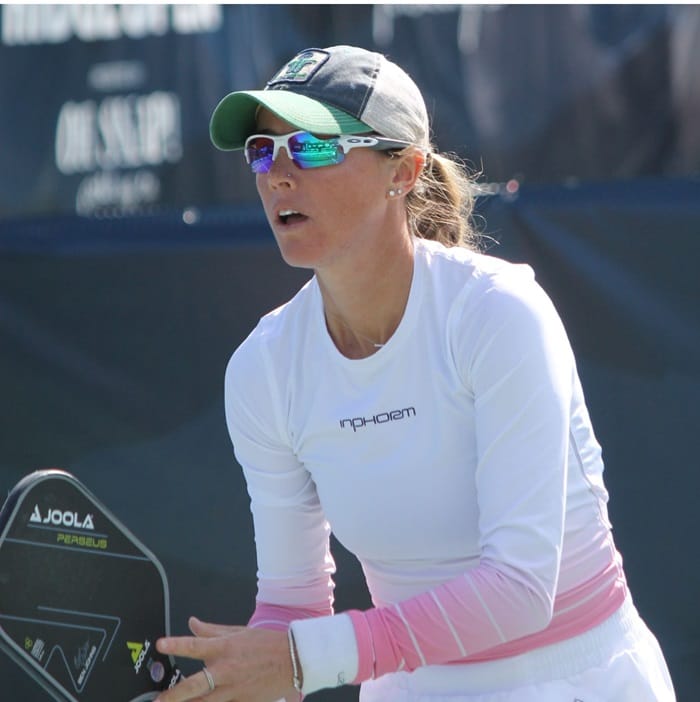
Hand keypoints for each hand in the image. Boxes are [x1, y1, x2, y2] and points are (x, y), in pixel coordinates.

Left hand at [154, 617, 296, 701]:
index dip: (176, 644)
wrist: (292, 660)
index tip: (160, 644)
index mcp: (225, 648)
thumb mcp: (238, 632)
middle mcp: (226, 670)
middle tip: (157, 701)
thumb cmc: (265, 643)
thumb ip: (211, 630)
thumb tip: (192, 623)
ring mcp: (233, 689)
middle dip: (173, 695)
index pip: (195, 645)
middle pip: (195, 685)